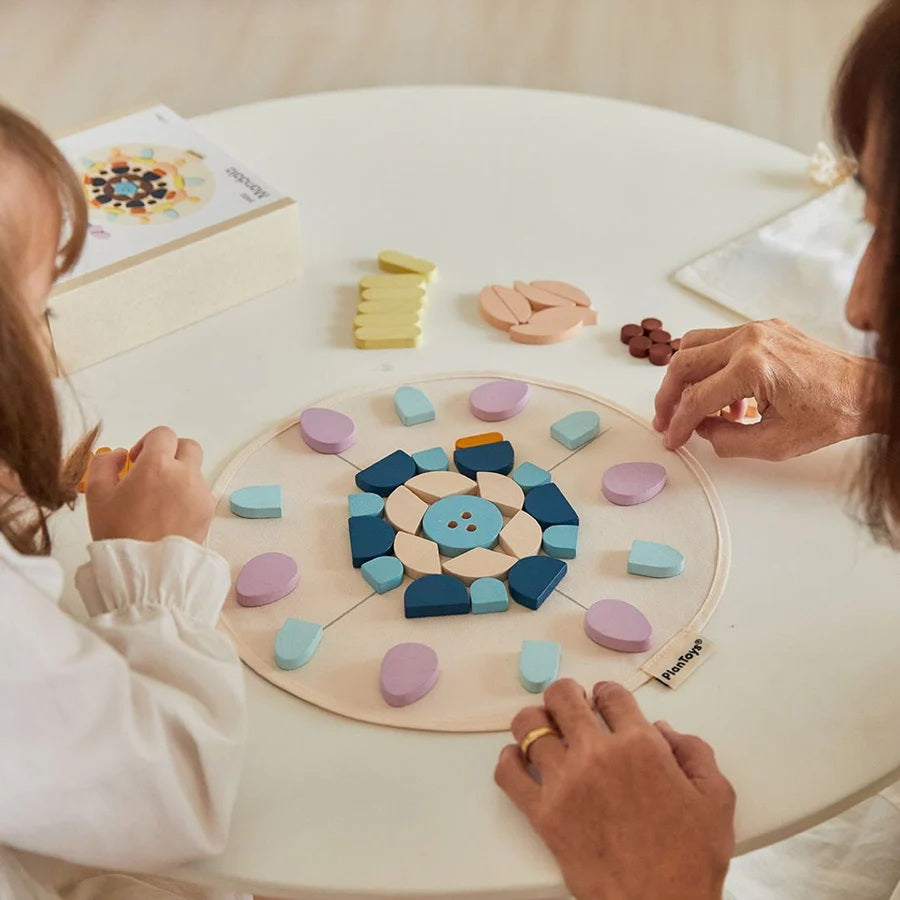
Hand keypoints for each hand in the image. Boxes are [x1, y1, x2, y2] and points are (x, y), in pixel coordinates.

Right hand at [86, 426, 214, 543]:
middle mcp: (185, 474)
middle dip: (171, 453)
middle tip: (153, 473)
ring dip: (179, 477)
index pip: (163, 434)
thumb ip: (105, 463)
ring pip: (195, 472)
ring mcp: (201, 493)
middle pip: (188, 446)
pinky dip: (188, 496)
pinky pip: (200, 493)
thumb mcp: (96, 495)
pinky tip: (170, 516)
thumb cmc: (118, 532)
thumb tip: (122, 454)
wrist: (145, 569)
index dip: (147, 443)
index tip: (137, 461)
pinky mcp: (208, 511)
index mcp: (157, 465)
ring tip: (159, 502)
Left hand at [495, 680, 734, 899]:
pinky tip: (520, 760)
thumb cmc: (690, 858)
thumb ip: (694, 753)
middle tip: (570, 708)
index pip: (610, 695)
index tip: (602, 701)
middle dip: (566, 696)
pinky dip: (509, 760)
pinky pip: (508, 773)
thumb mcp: (715, 798)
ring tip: (544, 730)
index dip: (606, 694)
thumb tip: (664, 730)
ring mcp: (565, 782)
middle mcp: (597, 754)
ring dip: (536, 721)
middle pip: (562, 698)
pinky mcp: (542, 813)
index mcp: (640, 745)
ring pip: (529, 726)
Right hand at [653, 319, 881, 459]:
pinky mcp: (763, 328)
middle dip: (668, 396)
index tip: (671, 439)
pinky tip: (726, 397)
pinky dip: (710, 367)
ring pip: (694, 344)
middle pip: (684, 363)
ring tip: (693, 406)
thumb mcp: (775, 444)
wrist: (867, 390)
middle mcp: (750, 341)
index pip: (697, 398)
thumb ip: (727, 440)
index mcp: (753, 368)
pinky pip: (719, 341)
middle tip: (665, 419)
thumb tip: (701, 431)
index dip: (678, 423)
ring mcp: (756, 329)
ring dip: (685, 377)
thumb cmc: (832, 413)